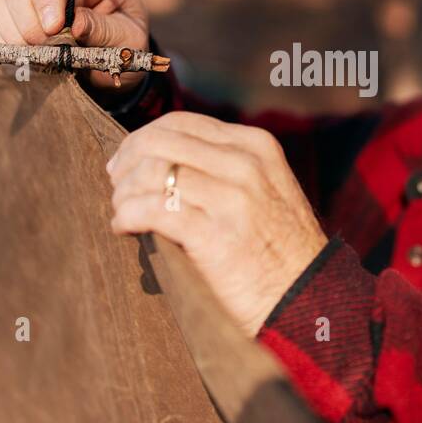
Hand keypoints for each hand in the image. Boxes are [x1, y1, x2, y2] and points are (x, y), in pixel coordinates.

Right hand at [0, 0, 149, 90]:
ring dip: (15, 36)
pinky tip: (31, 60)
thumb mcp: (128, 38)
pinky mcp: (13, 23)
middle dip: (29, 21)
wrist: (115, 67)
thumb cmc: (126, 46)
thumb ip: (104, 29)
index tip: (53, 27)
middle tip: (50, 49)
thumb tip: (74, 25)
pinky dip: (6, 47)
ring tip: (43, 58)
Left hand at [107, 112, 328, 336]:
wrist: (306, 299)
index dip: (143, 139)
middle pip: (160, 142)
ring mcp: (232, 199)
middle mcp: (245, 165)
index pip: (181, 124)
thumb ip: (226, 167)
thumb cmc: (278, 250)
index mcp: (256, 147)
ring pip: (152, 174)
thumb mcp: (266, 190)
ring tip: (121, 211)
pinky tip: (124, 227)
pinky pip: (152, 210)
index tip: (126, 161)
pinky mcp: (215, 236)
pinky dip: (127, 217)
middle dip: (127, 162)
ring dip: (124, 193)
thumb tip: (161, 160)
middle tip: (116, 185)